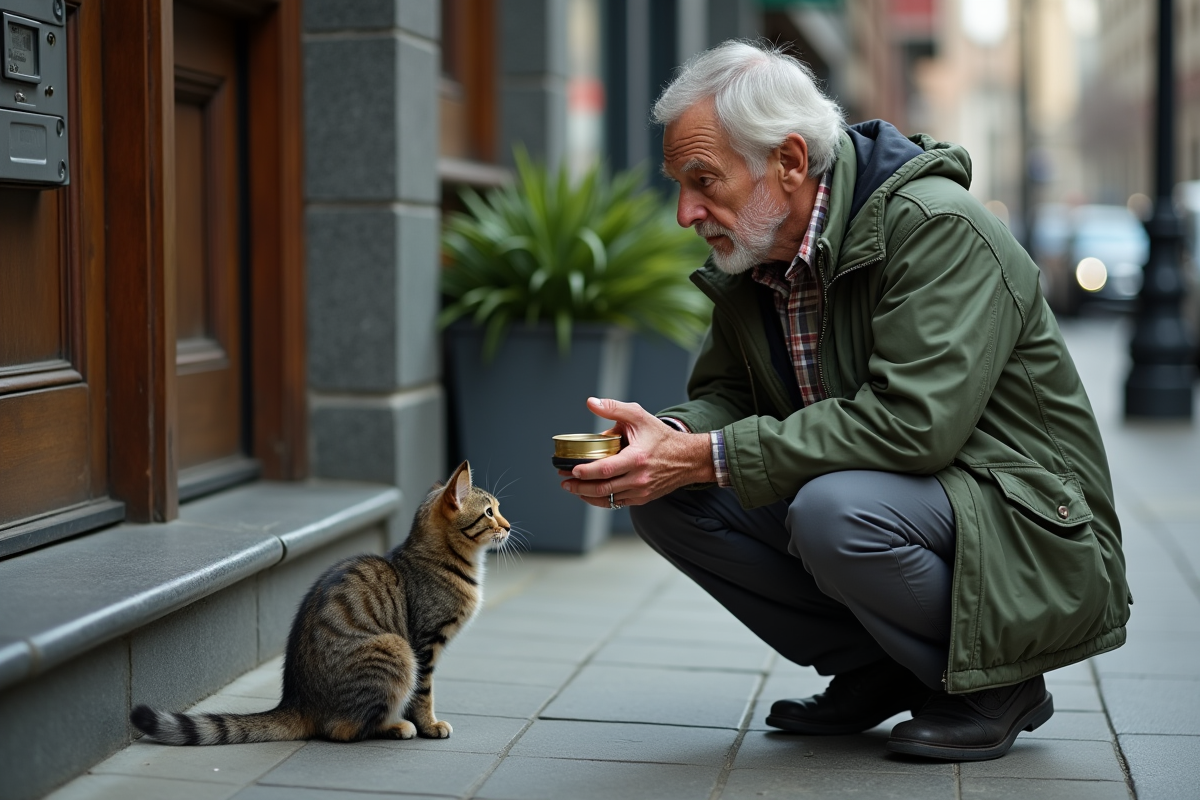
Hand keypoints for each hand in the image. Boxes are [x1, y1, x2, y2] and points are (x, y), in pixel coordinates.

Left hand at [558, 397, 714, 508]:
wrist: (688, 459)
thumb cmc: (662, 437)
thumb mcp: (639, 417)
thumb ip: (614, 409)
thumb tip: (591, 403)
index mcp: (637, 458)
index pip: (606, 469)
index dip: (587, 472)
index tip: (572, 469)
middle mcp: (639, 478)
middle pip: (603, 488)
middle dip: (580, 486)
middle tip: (565, 481)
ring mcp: (641, 491)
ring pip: (608, 498)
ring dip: (587, 495)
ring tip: (572, 487)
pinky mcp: (642, 498)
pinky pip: (617, 502)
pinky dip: (601, 500)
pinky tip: (589, 494)